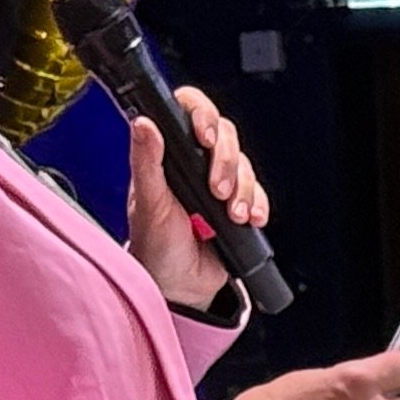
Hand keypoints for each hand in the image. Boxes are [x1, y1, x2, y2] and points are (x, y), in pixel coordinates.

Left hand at [128, 84, 269, 311]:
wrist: (179, 287)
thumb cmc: (154, 246)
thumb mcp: (147, 203)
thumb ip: (145, 161)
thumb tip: (142, 123)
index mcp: (168, 155)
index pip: (189, 112)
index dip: (202, 115)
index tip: (204, 138)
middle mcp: (193, 164)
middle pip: (225, 135)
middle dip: (226, 162)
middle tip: (215, 190)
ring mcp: (217, 183)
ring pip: (243, 163)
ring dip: (242, 188)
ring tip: (230, 215)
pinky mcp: (236, 204)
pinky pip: (257, 192)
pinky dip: (257, 204)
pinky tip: (248, 219)